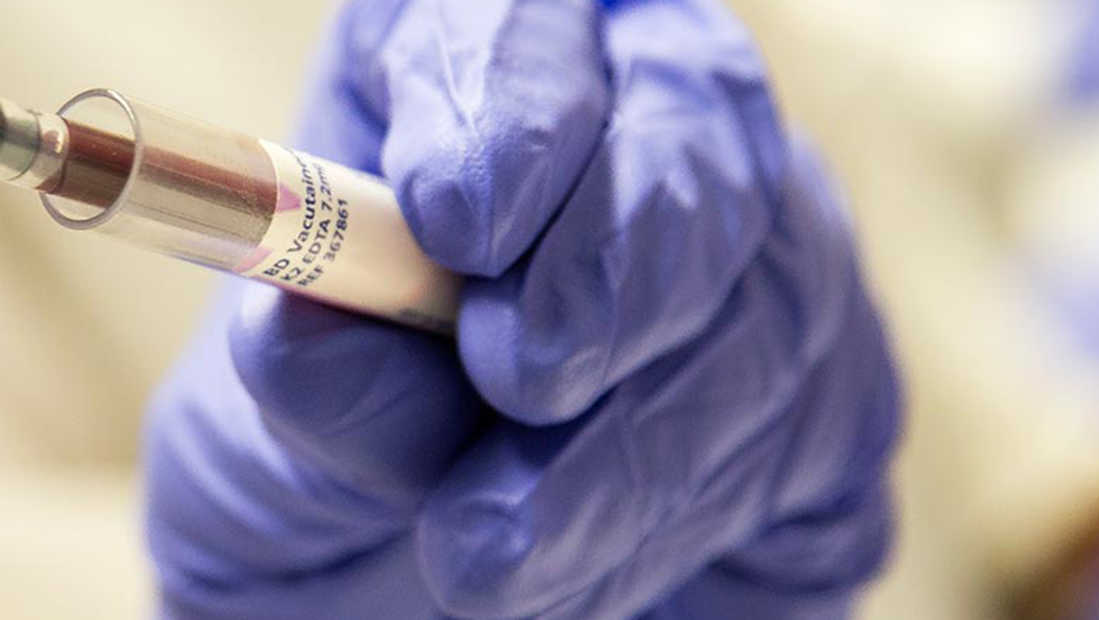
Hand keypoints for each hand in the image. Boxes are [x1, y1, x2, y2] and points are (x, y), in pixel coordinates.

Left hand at [144, 0, 899, 616]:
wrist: (406, 612)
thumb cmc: (322, 489)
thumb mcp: (260, 450)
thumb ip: (302, 382)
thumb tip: (314, 323)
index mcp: (460, 96)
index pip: (512, 15)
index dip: (504, 92)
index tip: (455, 215)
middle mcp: (632, 136)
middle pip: (688, 119)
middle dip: (610, 267)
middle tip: (518, 381)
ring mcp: (758, 253)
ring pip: (767, 295)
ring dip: (632, 445)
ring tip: (493, 549)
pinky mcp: (838, 390)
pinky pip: (819, 427)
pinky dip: (694, 519)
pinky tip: (586, 570)